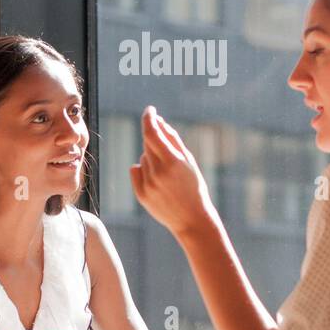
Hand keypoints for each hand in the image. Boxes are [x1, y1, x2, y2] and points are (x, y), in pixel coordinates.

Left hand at [130, 107, 214, 239]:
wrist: (191, 219)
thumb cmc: (194, 187)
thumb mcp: (188, 161)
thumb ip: (173, 139)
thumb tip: (158, 121)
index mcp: (172, 162)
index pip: (152, 132)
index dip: (149, 118)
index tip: (150, 110)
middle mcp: (158, 173)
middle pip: (148, 144)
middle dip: (156, 142)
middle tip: (169, 154)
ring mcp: (147, 185)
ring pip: (143, 158)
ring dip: (152, 159)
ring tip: (168, 175)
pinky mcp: (140, 194)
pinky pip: (135, 170)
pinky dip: (143, 170)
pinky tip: (158, 181)